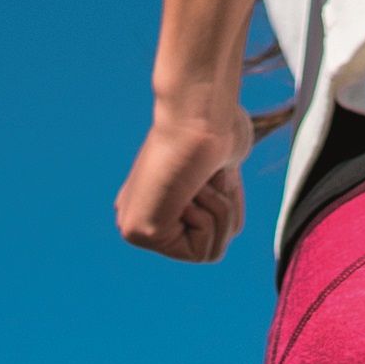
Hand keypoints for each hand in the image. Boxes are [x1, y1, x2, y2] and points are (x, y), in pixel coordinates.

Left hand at [113, 91, 266, 262]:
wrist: (200, 111)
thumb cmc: (217, 126)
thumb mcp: (221, 165)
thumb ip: (214, 192)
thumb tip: (221, 207)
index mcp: (154, 205)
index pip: (212, 234)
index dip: (228, 204)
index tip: (212, 172)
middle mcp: (141, 219)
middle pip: (212, 248)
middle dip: (224, 210)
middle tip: (205, 175)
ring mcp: (137, 229)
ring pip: (211, 251)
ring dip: (219, 209)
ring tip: (198, 179)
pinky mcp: (140, 234)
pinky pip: (203, 251)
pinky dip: (209, 216)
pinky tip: (189, 190)